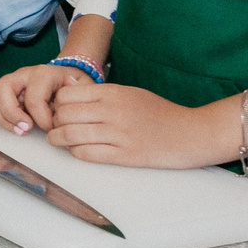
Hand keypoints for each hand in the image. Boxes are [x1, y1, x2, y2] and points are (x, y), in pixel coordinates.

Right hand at [0, 64, 78, 135]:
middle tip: (26, 129)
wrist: (68, 77)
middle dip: (11, 113)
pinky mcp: (6, 93)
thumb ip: (78, 95)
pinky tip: (15, 127)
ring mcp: (12, 83)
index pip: (33, 96)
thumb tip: (61, 106)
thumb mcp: (84, 88)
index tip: (51, 128)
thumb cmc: (74, 86)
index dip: (41, 117)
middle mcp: (23, 75)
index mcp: (43, 73)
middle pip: (3, 88)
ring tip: (20, 131)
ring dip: (2, 117)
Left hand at [46, 81, 230, 167]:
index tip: (56, 110)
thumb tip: (69, 91)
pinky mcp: (125, 155)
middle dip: (55, 122)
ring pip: (71, 135)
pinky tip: (78, 150)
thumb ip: (102, 94)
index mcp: (114, 93)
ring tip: (59, 141)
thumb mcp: (131, 93)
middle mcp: (113, 111)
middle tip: (55, 127)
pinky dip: (76, 152)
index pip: (67, 94)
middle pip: (64, 114)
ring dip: (59, 140)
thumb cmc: (161, 113)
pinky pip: (87, 154)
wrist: (192, 133)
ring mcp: (118, 134)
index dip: (56, 103)